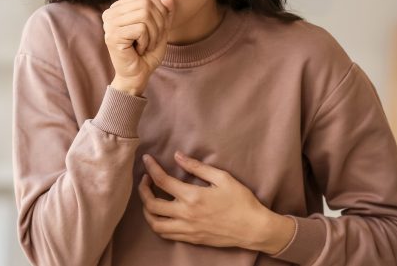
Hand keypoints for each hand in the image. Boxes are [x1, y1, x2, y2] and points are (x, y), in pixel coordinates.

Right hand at [102, 0, 173, 91]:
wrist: (138, 75)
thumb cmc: (148, 52)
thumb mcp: (161, 28)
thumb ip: (165, 10)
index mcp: (119, 7)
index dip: (159, 12)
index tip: (155, 31)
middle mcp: (110, 12)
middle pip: (146, 3)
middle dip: (158, 23)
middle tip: (152, 40)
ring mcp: (109, 24)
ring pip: (145, 15)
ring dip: (153, 34)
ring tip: (146, 45)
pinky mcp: (112, 36)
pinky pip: (141, 29)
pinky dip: (147, 41)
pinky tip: (139, 50)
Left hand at [138, 151, 293, 252]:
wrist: (253, 229)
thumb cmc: (241, 201)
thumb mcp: (222, 178)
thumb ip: (197, 167)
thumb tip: (178, 156)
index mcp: (192, 197)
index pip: (161, 181)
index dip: (150, 168)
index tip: (146, 159)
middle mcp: (185, 215)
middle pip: (151, 204)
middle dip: (143, 189)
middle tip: (145, 179)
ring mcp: (187, 229)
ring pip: (155, 223)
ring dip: (146, 210)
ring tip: (149, 198)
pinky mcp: (191, 239)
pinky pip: (166, 234)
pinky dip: (157, 223)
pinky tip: (161, 214)